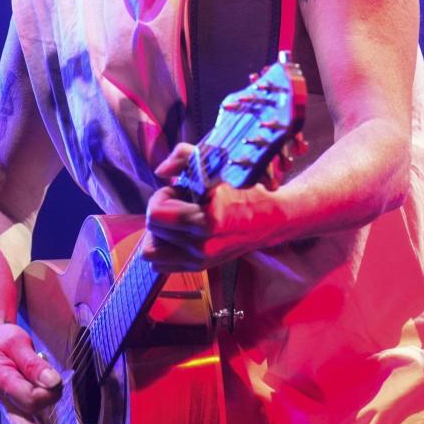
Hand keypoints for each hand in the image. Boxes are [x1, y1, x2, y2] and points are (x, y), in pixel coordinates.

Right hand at [0, 322, 87, 423]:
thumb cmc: (1, 341)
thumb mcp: (16, 342)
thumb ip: (33, 364)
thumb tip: (53, 382)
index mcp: (0, 381)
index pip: (28, 399)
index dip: (48, 395)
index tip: (59, 381)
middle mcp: (4, 401)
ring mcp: (10, 409)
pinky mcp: (18, 411)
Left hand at [142, 143, 279, 271]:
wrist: (272, 218)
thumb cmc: (246, 188)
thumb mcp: (219, 164)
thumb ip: (184, 157)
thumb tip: (160, 170)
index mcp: (208, 219)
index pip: (157, 213)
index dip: (162, 196)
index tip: (178, 189)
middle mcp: (203, 244)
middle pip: (152, 230)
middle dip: (159, 212)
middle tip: (177, 203)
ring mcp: (202, 259)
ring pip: (151, 252)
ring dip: (159, 234)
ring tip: (177, 221)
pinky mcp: (201, 267)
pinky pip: (161, 265)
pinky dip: (164, 249)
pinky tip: (179, 234)